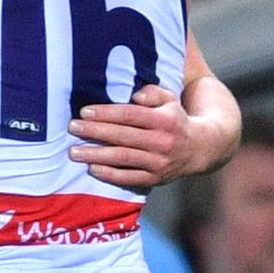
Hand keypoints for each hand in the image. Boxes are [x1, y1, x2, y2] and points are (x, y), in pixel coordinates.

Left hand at [68, 84, 200, 186]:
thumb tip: (136, 96)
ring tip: (73, 152)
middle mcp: (163, 142)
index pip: (130, 115)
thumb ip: (152, 93)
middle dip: (94, 132)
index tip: (84, 111)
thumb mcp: (169, 99)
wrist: (201, 149)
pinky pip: (130, 178)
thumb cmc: (175, 118)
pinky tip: (92, 169)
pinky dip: (110, 175)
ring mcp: (159, 163)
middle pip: (123, 136)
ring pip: (123, 158)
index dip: (106, 113)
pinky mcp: (156, 179)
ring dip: (96, 155)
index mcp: (165, 120)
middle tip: (71, 127)